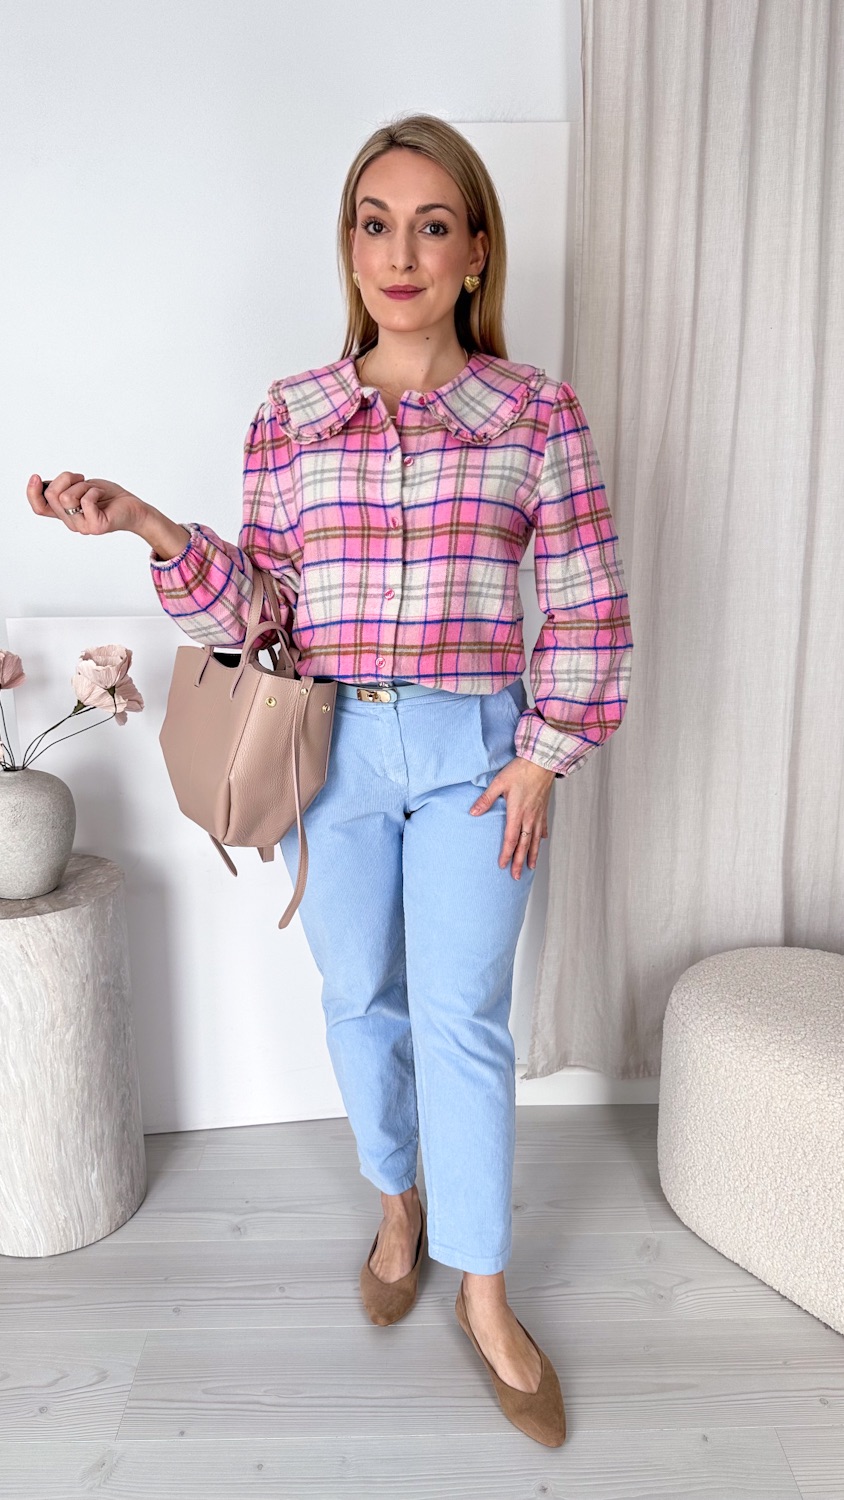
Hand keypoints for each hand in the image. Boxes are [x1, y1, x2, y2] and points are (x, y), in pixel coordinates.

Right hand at [26, 472, 148, 536]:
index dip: (32, 493)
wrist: (133, 507)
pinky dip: (94, 491)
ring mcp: (83, 526)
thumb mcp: (81, 486)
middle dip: (67, 479)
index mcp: (65, 513)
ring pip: (67, 496)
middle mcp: (71, 522)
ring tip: (94, 490)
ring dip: (83, 486)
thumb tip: (47, 483)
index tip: (36, 476)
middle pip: (53, 495)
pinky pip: (85, 500)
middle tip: (82, 480)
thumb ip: (64, 488)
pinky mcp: (96, 526)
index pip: (39, 508)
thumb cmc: (108, 496)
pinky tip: (102, 495)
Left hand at [469, 755, 556, 878]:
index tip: (502, 866)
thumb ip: (486, 799)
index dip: (506, 854)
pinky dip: (541, 836)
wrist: (543, 761)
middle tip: (516, 876)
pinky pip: (543, 826)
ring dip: (532, 854)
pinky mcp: (543, 808)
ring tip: (531, 867)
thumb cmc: (520, 770)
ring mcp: (538, 814)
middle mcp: (529, 817)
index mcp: (517, 813)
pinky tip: (541, 841)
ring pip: (535, 839)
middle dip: (519, 861)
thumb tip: (473, 812)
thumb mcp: (499, 783)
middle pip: (524, 844)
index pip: (510, 839)